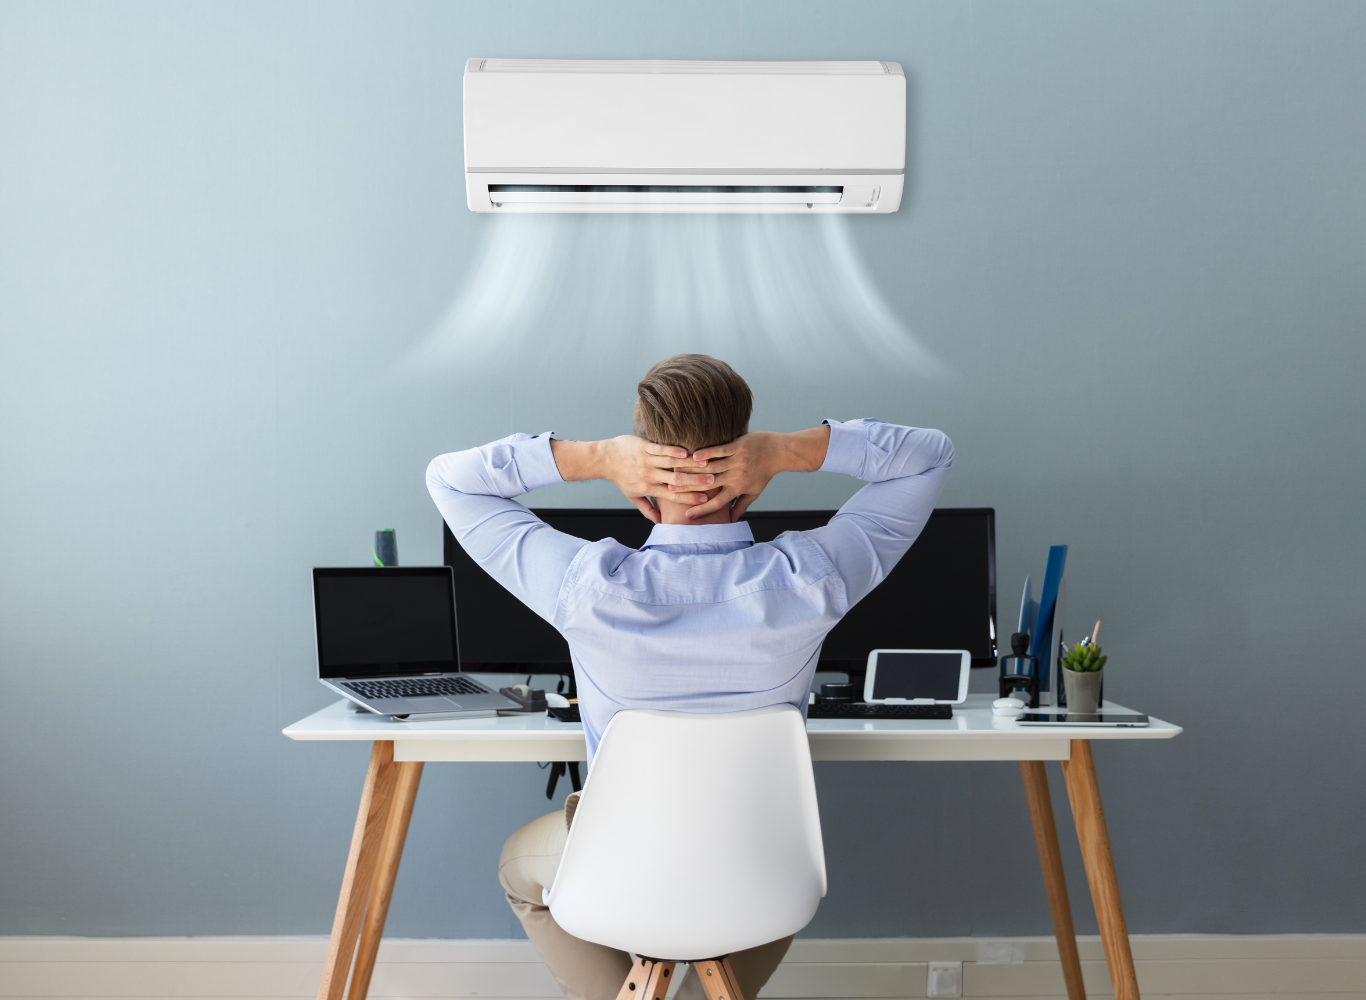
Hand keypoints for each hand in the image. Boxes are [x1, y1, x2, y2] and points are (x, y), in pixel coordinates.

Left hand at [593, 436, 717, 523]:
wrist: (604, 459)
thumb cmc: (621, 478)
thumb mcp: (633, 497)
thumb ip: (648, 509)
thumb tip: (659, 523)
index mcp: (648, 489)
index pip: (673, 496)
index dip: (690, 498)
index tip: (706, 499)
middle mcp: (648, 476)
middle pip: (675, 481)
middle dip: (695, 482)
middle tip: (713, 481)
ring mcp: (646, 461)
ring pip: (670, 465)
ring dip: (689, 465)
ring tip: (706, 464)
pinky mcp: (643, 447)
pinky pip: (660, 449)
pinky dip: (673, 451)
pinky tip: (686, 452)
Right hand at [680, 432, 782, 521]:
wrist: (778, 453)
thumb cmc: (764, 473)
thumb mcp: (754, 492)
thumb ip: (740, 506)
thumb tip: (731, 521)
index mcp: (738, 489)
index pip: (718, 502)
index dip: (703, 510)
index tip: (688, 516)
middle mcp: (736, 477)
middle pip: (709, 485)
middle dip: (690, 488)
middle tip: (671, 490)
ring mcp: (737, 461)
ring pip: (712, 468)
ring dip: (693, 470)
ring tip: (676, 472)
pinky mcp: (738, 446)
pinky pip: (720, 451)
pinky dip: (707, 453)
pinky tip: (694, 455)